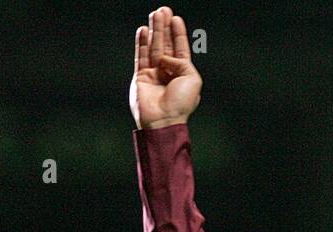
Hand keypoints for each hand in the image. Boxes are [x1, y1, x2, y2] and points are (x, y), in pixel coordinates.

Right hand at [130, 6, 200, 128]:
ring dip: (154, 31)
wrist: (163, 120)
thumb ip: (181, 62)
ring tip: (154, 14)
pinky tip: (143, 31)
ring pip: (153, 47)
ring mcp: (153, 75)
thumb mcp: (192, 78)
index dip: (178, 33)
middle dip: (164, 27)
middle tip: (163, 10)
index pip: (180, 49)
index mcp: (182, 74)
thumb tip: (165, 57)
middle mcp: (167, 73)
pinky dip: (141, 43)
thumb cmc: (181, 103)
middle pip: (166, 45)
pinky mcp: (140, 78)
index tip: (176, 18)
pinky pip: (140, 57)